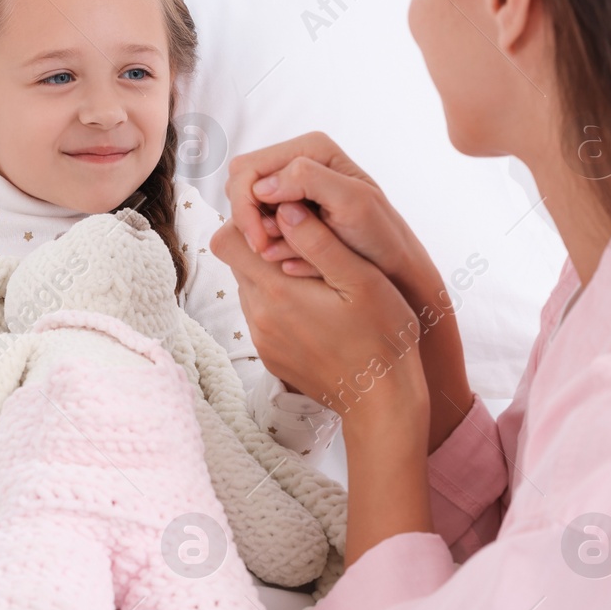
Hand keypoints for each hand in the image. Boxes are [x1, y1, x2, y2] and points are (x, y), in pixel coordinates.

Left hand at [213, 211, 434, 566]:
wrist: (381, 402)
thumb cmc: (382, 337)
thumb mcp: (362, 281)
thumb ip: (320, 242)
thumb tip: (284, 208)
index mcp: (277, 293)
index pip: (228, 240)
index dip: (250, 220)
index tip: (284, 219)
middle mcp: (258, 317)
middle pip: (236, 262)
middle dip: (262, 244)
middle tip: (304, 241)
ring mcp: (261, 339)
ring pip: (248, 287)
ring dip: (271, 273)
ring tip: (314, 274)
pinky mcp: (269, 355)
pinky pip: (260, 314)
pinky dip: (279, 301)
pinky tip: (315, 305)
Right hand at [225, 132, 431, 295]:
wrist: (391, 266)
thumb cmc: (379, 236)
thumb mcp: (352, 203)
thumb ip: (308, 181)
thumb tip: (261, 185)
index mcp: (310, 148)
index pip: (247, 169)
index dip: (245, 206)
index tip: (259, 243)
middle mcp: (297, 160)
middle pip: (239, 184)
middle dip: (248, 219)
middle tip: (266, 250)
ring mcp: (290, 185)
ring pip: (245, 206)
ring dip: (258, 234)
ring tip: (284, 256)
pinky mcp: (287, 209)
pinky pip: (258, 223)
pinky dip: (268, 243)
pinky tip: (289, 258)